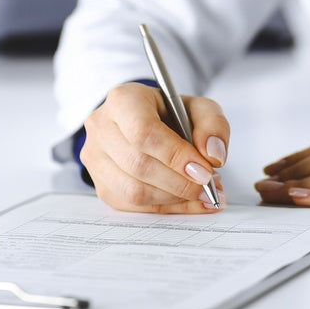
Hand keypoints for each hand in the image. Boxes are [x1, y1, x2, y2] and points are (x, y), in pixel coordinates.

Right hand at [81, 83, 228, 213]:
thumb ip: (213, 126)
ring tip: (202, 193)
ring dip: (174, 198)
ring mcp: (95, 158)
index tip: (205, 171)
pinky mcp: (101, 185)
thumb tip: (214, 156)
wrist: (146, 124)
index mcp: (124, 100)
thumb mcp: (199, 108)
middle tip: (209, 186)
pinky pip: (133, 207)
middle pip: (138, 165)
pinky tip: (188, 202)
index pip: (144, 133)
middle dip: (180, 182)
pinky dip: (166, 208)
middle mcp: (101, 127)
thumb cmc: (170, 115)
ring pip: (133, 191)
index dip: (176, 156)